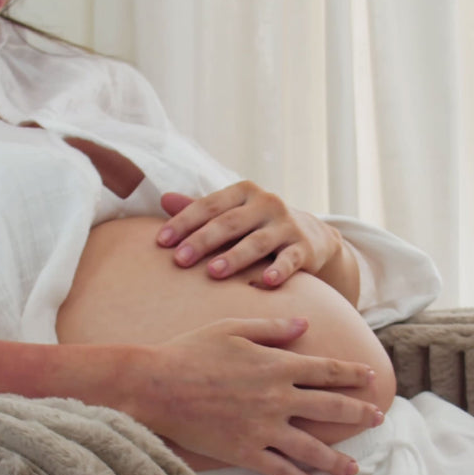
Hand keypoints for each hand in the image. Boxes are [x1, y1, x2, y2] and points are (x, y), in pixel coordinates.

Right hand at [130, 316, 382, 474]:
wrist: (156, 385)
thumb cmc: (190, 351)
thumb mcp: (232, 328)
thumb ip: (272, 327)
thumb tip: (304, 324)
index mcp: (278, 365)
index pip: (328, 370)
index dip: (353, 374)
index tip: (372, 378)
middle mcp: (278, 398)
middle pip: (331, 407)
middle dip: (359, 413)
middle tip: (378, 418)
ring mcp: (264, 428)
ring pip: (313, 447)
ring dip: (337, 459)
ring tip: (353, 468)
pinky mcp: (245, 451)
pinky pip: (280, 470)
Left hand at [157, 183, 343, 288]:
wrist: (311, 235)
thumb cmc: (257, 225)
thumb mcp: (232, 212)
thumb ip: (200, 208)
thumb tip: (164, 199)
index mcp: (244, 192)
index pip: (209, 205)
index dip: (184, 222)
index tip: (161, 241)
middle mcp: (266, 204)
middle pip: (229, 223)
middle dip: (203, 241)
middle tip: (179, 260)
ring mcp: (287, 225)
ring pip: (257, 242)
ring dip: (235, 257)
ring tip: (213, 272)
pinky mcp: (304, 248)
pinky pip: (290, 260)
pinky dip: (279, 270)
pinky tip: (266, 282)